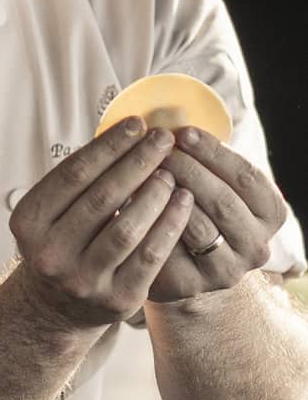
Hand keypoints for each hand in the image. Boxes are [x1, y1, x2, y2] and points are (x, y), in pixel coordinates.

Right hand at [11, 118, 194, 329]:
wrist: (57, 307)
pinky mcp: (115, 299)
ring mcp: (82, 279)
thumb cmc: (62, 243)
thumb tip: (128, 132)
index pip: (73, 174)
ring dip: (155, 194)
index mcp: (28, 222)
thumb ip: (80, 180)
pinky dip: (170, 224)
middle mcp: (49, 253)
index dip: (108, 146)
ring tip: (173, 171)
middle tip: (163, 139)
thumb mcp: (53, 212)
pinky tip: (183, 202)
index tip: (137, 124)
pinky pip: (150, 256)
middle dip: (137, 163)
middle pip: (101, 198)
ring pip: (127, 228)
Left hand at [145, 126, 285, 301]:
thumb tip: (171, 115)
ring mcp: (227, 269)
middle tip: (156, 149)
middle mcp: (257, 245)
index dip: (214, 152)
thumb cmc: (192, 213)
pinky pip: (169, 249)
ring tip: (141, 171)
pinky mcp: (192, 285)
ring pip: (198, 225)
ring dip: (167, 195)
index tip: (182, 131)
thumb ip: (201, 160)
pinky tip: (129, 204)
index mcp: (269, 213)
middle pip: (223, 200)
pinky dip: (150, 223)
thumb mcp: (208, 186)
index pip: (246, 176)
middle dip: (188, 169)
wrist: (178, 270)